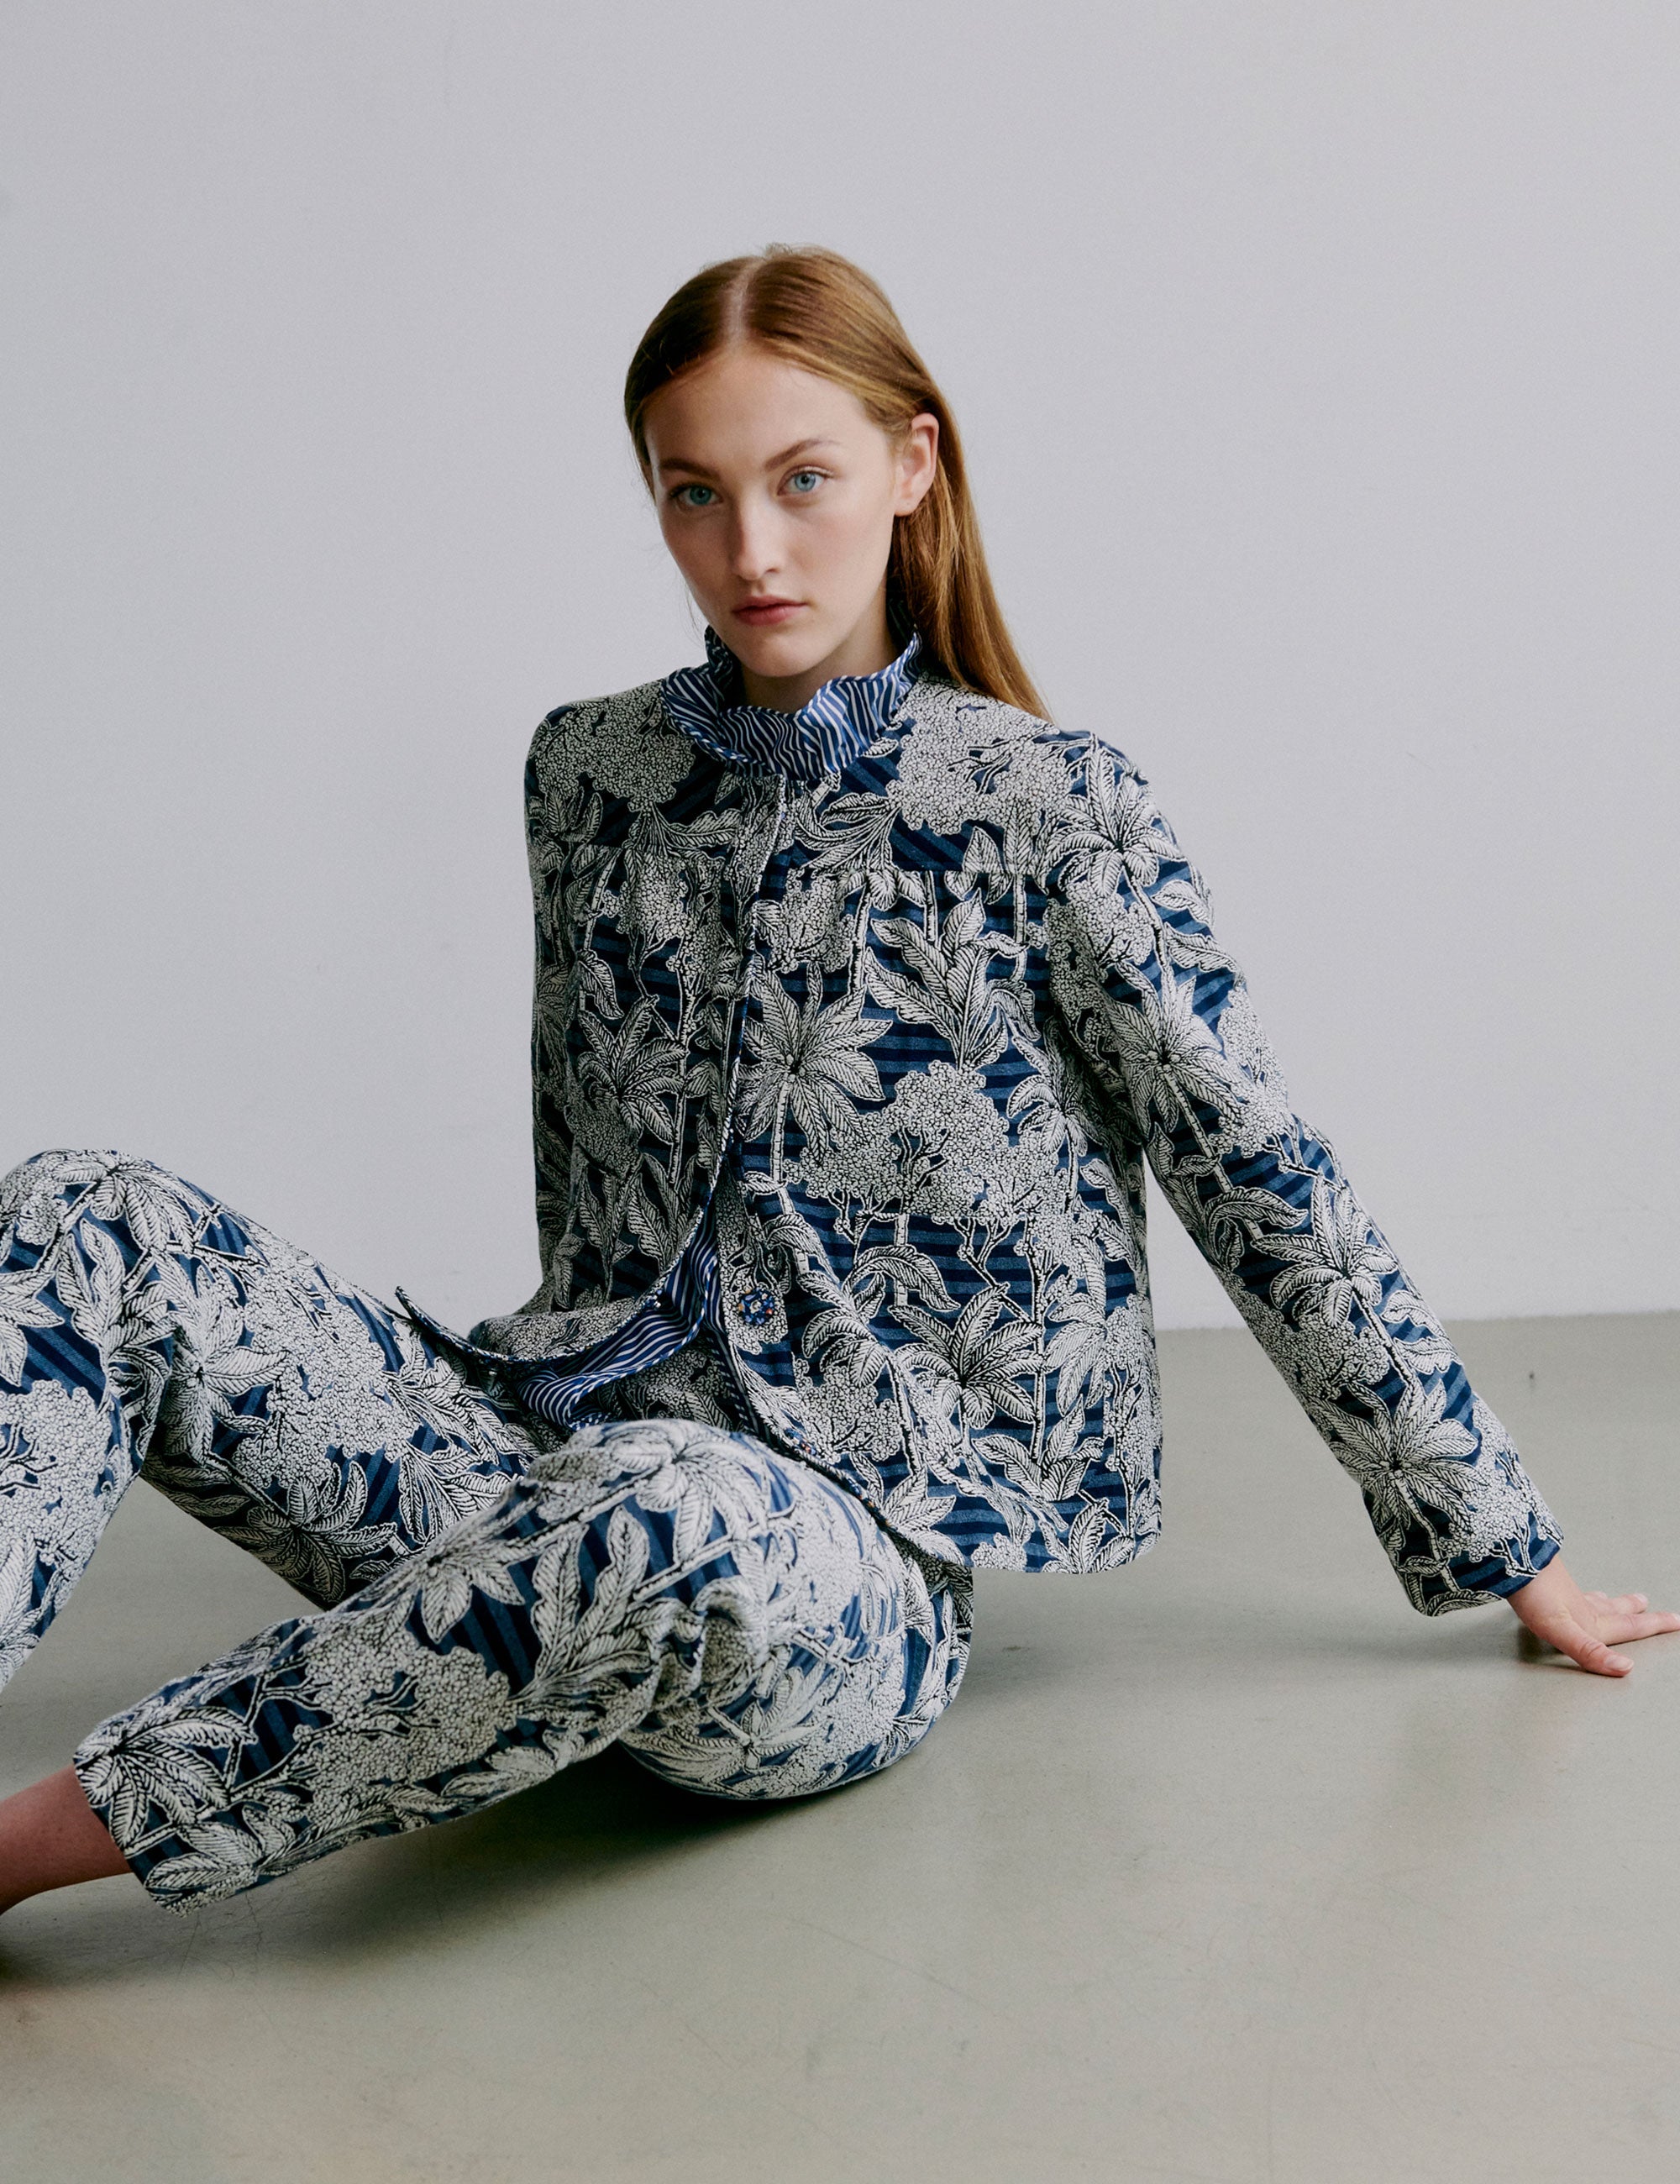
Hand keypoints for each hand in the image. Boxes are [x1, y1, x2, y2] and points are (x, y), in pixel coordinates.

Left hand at [1507, 1554, 1679, 1676]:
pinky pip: (1571, 1592)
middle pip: (1616, 1610)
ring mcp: (1564, 1594)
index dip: (1653, 1626)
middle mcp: (1582, 1606)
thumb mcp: (1562, 1630)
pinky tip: (1569, 1592)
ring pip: (1595, 1599)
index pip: (1628, 1626)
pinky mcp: (1546, 1585)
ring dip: (1610, 1601)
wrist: (1510, 1561)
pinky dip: (1580, 1594)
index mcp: (1590, 1621)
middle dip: (1635, 1612)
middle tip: (1650, 1606)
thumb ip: (1591, 1651)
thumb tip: (1624, 1668)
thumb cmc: (1533, 1595)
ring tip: (1617, 1599)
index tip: (1676, 1620)